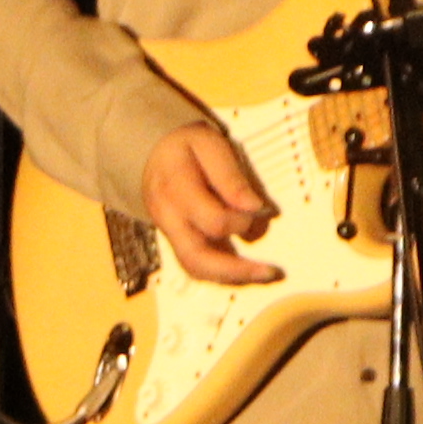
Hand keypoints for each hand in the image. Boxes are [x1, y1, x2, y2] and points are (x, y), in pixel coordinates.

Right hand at [142, 120, 278, 287]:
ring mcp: (170, 234)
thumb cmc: (184, 147)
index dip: (242, 220)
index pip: (213, 220)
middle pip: (198, 258)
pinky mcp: (176, 242)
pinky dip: (222, 273)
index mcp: (176, 189)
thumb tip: (255, 207)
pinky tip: (245, 270)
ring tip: (262, 274)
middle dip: (237, 270)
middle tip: (270, 271)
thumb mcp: (209, 145)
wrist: (152, 154)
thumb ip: (231, 177)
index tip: (263, 209)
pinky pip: (197, 267)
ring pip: (196, 269)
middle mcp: (169, 218)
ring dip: (231, 277)